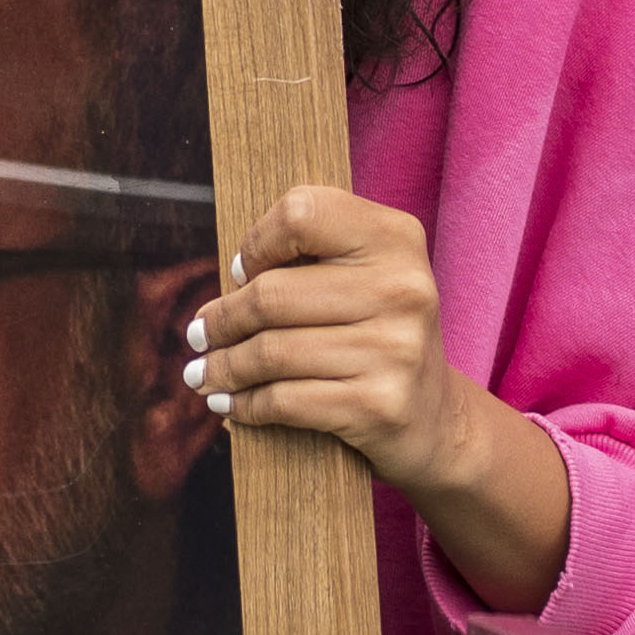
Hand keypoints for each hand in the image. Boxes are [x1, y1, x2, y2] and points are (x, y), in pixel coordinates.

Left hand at [193, 183, 570, 612]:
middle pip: (272, 293)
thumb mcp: (367, 278)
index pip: (302, 214)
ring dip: (223, 367)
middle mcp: (403, 288)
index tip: (240, 272)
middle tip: (198, 335)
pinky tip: (229, 406)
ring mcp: (396, 349)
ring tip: (201, 374)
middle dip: (222, 319)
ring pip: (271, 352)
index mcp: (397, 239)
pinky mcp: (380, 405)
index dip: (258, 242)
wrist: (436, 420)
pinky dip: (245, 405)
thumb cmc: (378, 337)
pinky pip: (285, 401)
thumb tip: (228, 279)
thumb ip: (312, 259)